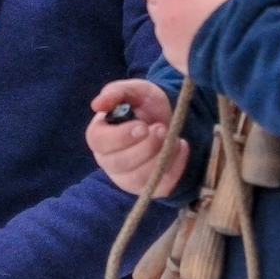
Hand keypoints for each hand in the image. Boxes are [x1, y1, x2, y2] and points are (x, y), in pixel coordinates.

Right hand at [87, 79, 188, 196]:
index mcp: (100, 136)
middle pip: (119, 163)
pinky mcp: (148, 188)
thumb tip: (98, 105)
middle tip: (162, 128)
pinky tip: (181, 146)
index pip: (99, 142)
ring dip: (159, 158)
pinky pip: (159, 186)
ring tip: (174, 138)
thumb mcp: (133, 91)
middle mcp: (109, 160)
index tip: (142, 126)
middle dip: (145, 147)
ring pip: (138, 178)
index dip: (120, 136)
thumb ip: (116, 92)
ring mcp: (127, 177)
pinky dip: (175, 167)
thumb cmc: (144, 104)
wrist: (167, 117)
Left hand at [135, 0, 241, 74]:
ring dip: (175, 22)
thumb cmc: (235, 9)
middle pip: (154, 4)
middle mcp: (163, 19)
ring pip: (163, 27)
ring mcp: (167, 43)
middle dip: (168, 0)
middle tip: (191, 0)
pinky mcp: (175, 61)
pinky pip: (173, 46)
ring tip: (203, 26)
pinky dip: (182, 42)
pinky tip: (204, 43)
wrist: (245, 49)